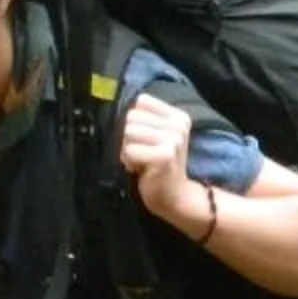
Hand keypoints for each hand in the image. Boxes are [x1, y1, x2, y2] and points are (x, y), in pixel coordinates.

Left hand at [118, 92, 203, 230]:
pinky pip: (129, 151)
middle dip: (128, 137)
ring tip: (141, 160)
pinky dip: (129, 162)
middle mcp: (179, 125)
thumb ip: (144, 119)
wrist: (174, 196)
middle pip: (131, 117)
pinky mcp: (165, 155)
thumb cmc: (159, 165)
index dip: (135, 121)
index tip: (145, 139)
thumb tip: (118, 108)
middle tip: (142, 153)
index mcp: (179, 117)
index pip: (142, 102)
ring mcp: (174, 139)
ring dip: (127, 150)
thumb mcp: (157, 136)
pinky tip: (141, 169)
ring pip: (128, 133)